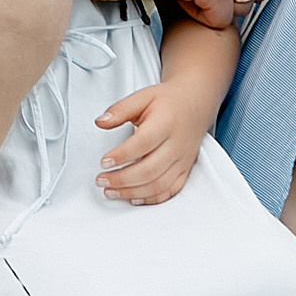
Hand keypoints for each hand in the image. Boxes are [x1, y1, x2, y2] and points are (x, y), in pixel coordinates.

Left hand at [95, 79, 208, 203]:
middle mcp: (177, 144)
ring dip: (132, 192)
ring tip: (112, 191)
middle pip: (150, 169)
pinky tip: (134, 197)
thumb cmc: (168, 102)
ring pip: (159, 184)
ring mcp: (182, 160)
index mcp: (166, 123)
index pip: (143, 143)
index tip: (104, 161)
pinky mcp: (185, 170)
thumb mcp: (142, 97)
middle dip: (122, 179)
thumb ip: (120, 110)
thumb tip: (100, 122)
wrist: (195, 103)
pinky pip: (170, 190)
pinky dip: (151, 199)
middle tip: (102, 180)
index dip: (122, 156)